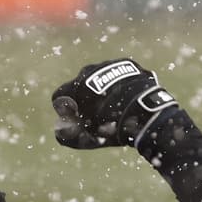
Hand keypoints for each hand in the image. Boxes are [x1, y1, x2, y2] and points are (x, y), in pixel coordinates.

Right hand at [52, 59, 177, 149]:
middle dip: (84, 97)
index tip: (74, 117)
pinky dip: (120, 84)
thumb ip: (68, 136)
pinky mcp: (126, 64)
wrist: (142, 108)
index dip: (64, 108)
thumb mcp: (86, 137)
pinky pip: (118, 74)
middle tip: (96, 112)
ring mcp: (108, 65)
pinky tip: (127, 96)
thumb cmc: (110, 125)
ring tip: (115, 103)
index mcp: (74, 87)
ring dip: (103, 89)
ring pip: (100, 77)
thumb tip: (59, 131)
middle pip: (80, 85)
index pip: (59, 96)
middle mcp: (88, 71)